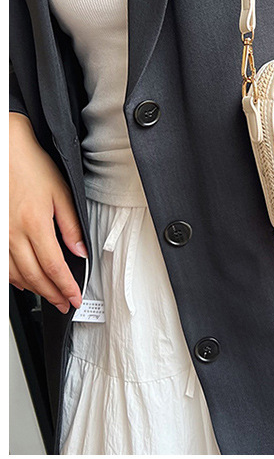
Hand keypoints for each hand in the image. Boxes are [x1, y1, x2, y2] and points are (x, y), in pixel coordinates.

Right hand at [9, 113, 86, 312]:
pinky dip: (16, 279)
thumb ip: (71, 226)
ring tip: (51, 296)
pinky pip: (3, 267)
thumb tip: (81, 252)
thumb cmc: (32, 168)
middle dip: (53, 294)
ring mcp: (0, 237)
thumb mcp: (61, 193)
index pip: (53, 267)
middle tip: (66, 304)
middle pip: (35, 276)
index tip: (75, 298)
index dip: (65, 286)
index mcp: (34, 224)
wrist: (6, 154)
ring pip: (17, 276)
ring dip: (36, 290)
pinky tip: (27, 282)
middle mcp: (13, 235)